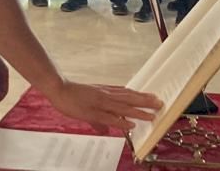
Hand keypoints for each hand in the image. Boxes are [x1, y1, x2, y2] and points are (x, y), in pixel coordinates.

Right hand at [46, 81, 160, 132]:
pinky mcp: (93, 111)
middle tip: (160, 103)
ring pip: (124, 107)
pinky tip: (131, 124)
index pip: (127, 93)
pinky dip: (121, 120)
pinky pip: (110, 117)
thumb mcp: (87, 106)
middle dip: (145, 102)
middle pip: (129, 98)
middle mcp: (106, 95)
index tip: (152, 97)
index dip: (140, 96)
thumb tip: (105, 130)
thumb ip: (98, 120)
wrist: (58, 88)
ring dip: (139, 111)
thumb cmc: (71, 94)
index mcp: (105, 92)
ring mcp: (100, 103)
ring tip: (152, 114)